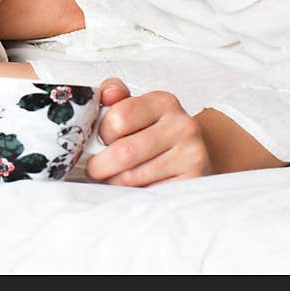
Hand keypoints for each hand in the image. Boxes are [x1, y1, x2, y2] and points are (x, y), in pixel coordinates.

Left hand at [84, 78, 211, 186]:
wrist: (191, 159)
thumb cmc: (154, 134)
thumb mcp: (135, 108)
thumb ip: (113, 95)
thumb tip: (108, 94)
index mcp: (163, 102)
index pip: (118, 117)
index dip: (102, 133)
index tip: (103, 140)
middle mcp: (182, 126)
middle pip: (123, 152)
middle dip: (100, 164)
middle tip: (97, 168)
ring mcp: (191, 155)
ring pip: (131, 178)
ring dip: (114, 182)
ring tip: (116, 178)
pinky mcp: (193, 183)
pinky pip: (147, 195)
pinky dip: (132, 196)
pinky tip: (135, 189)